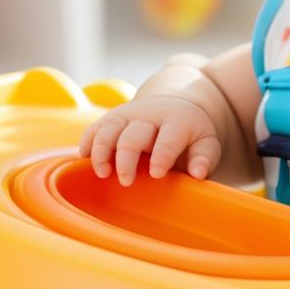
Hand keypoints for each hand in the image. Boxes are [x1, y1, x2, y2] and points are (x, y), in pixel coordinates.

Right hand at [78, 95, 221, 185]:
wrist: (177, 106)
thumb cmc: (191, 135)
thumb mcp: (206, 143)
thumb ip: (204, 158)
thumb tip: (199, 174)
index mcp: (179, 121)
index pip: (169, 138)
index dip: (162, 155)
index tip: (157, 173)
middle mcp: (151, 115)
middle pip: (134, 134)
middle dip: (127, 158)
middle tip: (126, 182)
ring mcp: (129, 115)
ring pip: (110, 128)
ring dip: (102, 150)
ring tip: (102, 174)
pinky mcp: (112, 119)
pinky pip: (95, 128)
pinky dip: (88, 142)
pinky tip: (84, 158)